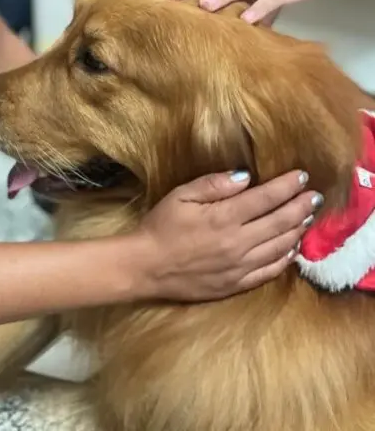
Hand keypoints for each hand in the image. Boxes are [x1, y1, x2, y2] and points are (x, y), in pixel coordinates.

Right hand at [134, 170, 321, 300]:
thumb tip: (245, 177)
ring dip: (298, 230)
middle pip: (280, 221)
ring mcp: (240, 266)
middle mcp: (238, 242)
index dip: (287, 185)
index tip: (301, 175)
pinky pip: (270, 271)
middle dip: (301, 206)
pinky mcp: (236, 284)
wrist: (146, 267)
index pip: (266, 197)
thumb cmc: (160, 227)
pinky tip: (292, 249)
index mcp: (224, 217)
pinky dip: (286, 259)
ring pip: (280, 247)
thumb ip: (213, 184)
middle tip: (314, 196)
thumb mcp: (180, 195)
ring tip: (307, 217)